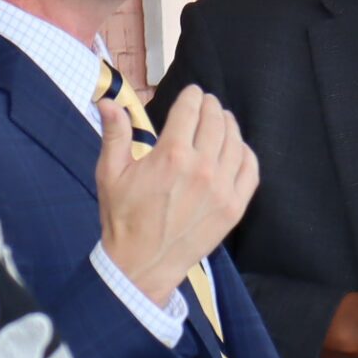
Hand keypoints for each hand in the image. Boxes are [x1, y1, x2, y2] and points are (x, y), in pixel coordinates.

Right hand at [96, 85, 258, 303]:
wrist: (142, 264)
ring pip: (235, 142)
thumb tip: (107, 102)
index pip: (190, 110)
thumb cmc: (123, 218)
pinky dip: (246, 153)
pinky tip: (237, 148)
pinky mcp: (234, 207)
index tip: (192, 93)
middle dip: (211, 106)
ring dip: (229, 125)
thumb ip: (114, 134)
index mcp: (171, 155)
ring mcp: (222, 189)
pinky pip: (250, 170)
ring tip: (223, 120)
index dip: (192, 96)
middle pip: (216, 121)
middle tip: (207, 103)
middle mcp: (201, 168)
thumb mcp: (110, 173)